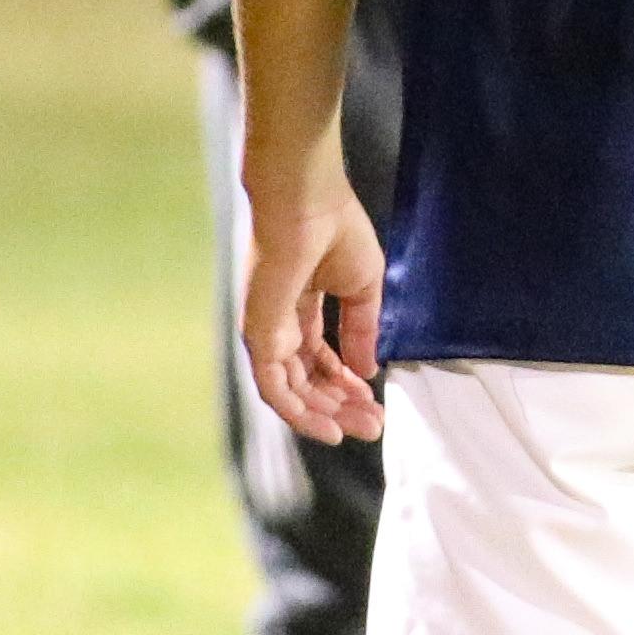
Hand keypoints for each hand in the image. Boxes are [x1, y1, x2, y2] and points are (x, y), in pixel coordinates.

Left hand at [240, 143, 390, 447]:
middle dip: (341, 405)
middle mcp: (278, 325)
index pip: (322, 358)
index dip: (348, 383)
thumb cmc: (336, 229)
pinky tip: (327, 427)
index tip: (375, 403)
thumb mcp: (363, 287)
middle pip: (308, 380)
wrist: (307, 203)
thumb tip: (367, 370)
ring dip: (323, 415)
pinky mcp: (258, 337)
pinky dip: (298, 412)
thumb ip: (362, 330)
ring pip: (291, 391)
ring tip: (357, 431)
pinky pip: (274, 388)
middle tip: (373, 426)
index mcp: (301, 307)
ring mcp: (265, 333)